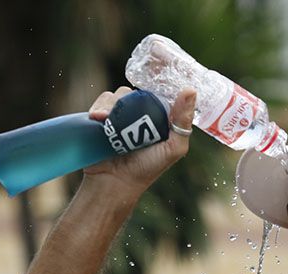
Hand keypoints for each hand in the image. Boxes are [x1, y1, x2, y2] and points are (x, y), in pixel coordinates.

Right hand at [83, 86, 197, 193]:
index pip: (159, 93)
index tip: (152, 75)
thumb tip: (190, 90)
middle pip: (136, 93)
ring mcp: (122, 116)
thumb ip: (183, 122)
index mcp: (161, 118)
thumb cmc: (147, 169)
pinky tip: (97, 118)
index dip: (156, 83)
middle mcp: (141, 114)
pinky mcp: (103, 118)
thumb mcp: (173, 148)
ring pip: (118, 96)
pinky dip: (99, 107)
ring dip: (111, 104)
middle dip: (129, 99)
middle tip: (125, 114)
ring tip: (106, 120)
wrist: (114, 183)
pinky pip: (102, 102)